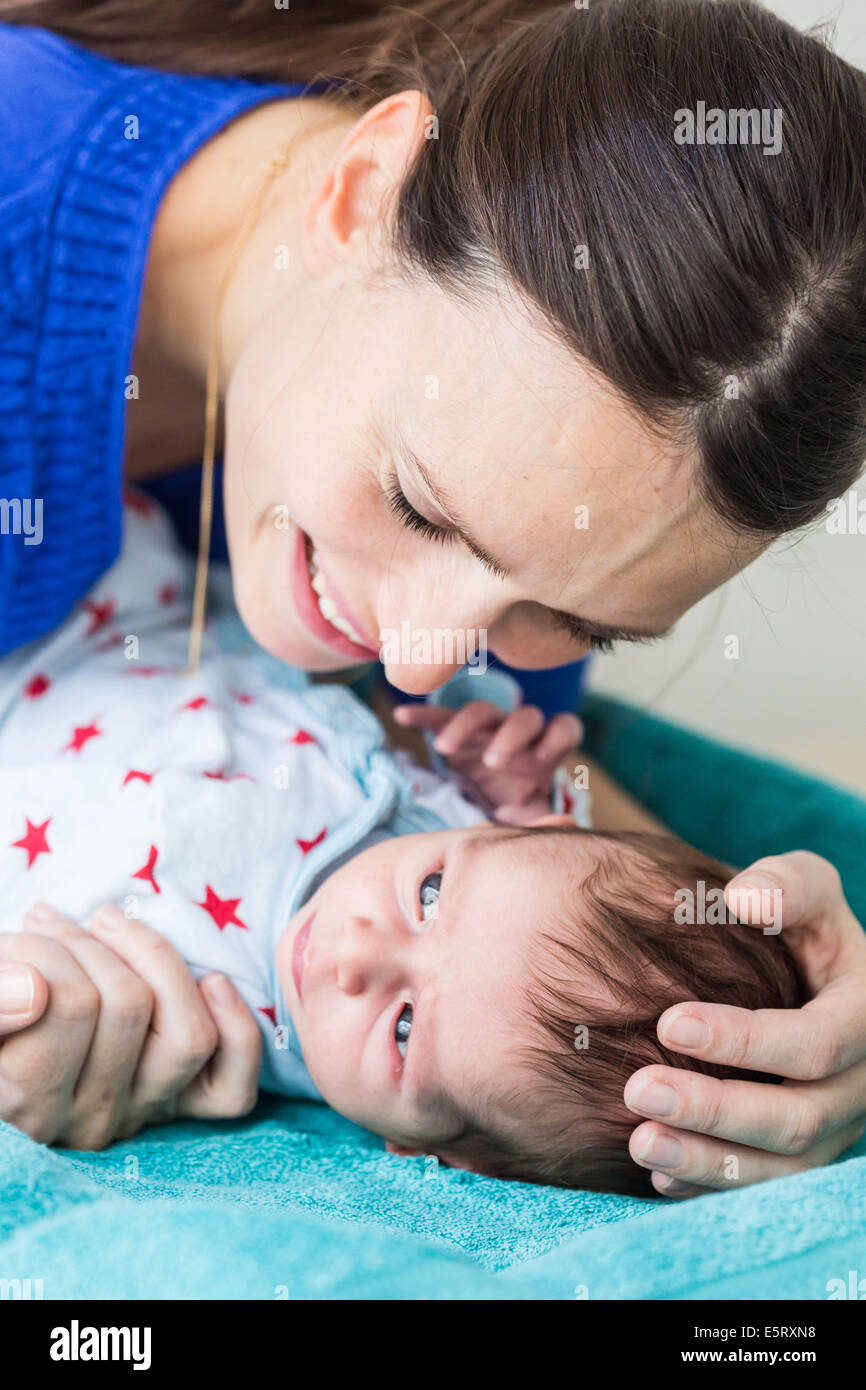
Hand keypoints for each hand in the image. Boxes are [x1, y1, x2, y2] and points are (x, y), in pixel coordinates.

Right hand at [0, 902, 260, 1148]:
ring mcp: (143, 1113)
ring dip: (158, 961)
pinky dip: (235, 1029)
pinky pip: (234, 1088)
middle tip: (59, 924)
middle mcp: (90, 1120)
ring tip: (112, 927)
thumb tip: (35, 990)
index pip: (68, 1003)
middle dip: (95, 944)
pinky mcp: (183, 1106)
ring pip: (189, 1036)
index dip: (50, 950)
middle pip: (130, 1006)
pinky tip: (212, 981)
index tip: (30, 932)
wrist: (7, 1047)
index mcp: (26, 1100)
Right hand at [392, 699, 582, 823]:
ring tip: (443, 748)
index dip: (557, 737)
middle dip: (510, 737)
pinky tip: (401, 716)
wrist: (496, 794)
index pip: (564, 729)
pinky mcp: (459, 729)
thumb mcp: (533, 813)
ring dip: (464, 726)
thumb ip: (536, 818)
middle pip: (524, 718)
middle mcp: (521, 733)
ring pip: (482, 711)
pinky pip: (440, 716)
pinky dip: (423, 715)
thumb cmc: (522, 802)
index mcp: (546, 750)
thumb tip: (516, 817)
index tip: (543, 757)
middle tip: (493, 762)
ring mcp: (489, 728)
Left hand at [624, 851, 865, 1195]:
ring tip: (639, 1142)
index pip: (815, 1044)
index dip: (745, 1041)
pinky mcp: (802, 1154)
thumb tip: (745, 898)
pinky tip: (659, 1177)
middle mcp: (858, 1086)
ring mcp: (834, 1129)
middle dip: (715, 1111)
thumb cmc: (802, 922)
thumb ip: (785, 883)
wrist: (808, 971)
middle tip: (638, 1091)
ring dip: (707, 1162)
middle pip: (797, 1119)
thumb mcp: (807, 885)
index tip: (668, 1022)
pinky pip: (763, 1190)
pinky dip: (711, 1188)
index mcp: (865, 1018)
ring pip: (779, 1170)